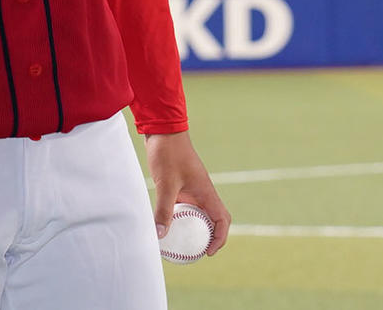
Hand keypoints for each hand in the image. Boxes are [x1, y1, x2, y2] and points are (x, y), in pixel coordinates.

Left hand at [144, 130, 230, 255]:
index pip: (222, 219)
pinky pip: (187, 207)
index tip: (207, 252)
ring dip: (195, 229)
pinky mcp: (181, 185)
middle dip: (209, 238)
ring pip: (199, 213)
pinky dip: (182, 218)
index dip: (219, 238)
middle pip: (213, 219)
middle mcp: (202, 191)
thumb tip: (160, 235)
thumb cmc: (169, 154)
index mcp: (206, 192)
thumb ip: (164, 209)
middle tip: (194, 253)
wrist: (163, 130)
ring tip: (181, 244)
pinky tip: (168, 224)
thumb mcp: (166, 184)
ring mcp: (192, 188)